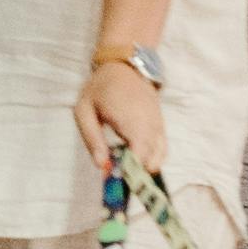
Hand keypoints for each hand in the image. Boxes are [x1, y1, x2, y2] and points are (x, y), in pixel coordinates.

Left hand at [75, 53, 166, 184]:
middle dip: (136, 175)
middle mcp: (149, 123)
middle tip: (118, 182)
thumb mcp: (84, 110)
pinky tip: (135, 161)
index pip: (139, 153)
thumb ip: (92, 139)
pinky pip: (162, 149)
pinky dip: (152, 160)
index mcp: (129, 118)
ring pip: (159, 157)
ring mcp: (158, 124)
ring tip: (125, 171)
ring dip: (143, 169)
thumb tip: (102, 167)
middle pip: (151, 160)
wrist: (124, 65)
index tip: (117, 183)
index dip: (131, 172)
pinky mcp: (161, 125)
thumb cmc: (100, 88)